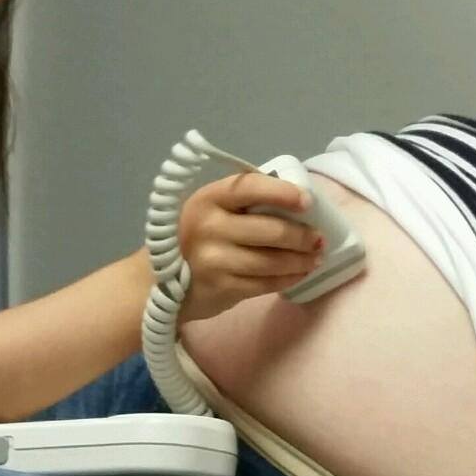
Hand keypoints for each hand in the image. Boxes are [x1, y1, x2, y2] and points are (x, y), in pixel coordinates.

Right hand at [175, 172, 324, 322]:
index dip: (283, 193)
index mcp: (209, 198)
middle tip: (320, 239)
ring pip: (273, 260)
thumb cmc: (193, 237)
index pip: (251, 187)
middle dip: (303, 236)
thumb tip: (297, 201)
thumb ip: (243, 202)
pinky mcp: (222, 287)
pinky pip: (266, 283)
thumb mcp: (210, 209)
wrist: (155, 282)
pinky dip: (288, 278)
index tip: (307, 202)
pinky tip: (299, 274)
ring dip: (301, 260)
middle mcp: (209, 226)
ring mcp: (215, 259)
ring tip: (315, 257)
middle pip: (271, 230)